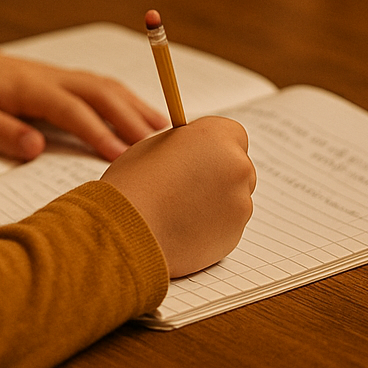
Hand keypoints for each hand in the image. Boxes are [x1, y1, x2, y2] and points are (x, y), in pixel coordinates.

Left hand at [0, 36, 168, 161]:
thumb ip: (0, 132)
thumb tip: (37, 148)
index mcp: (28, 86)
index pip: (74, 111)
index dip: (101, 134)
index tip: (124, 158)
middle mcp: (47, 76)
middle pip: (101, 93)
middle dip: (133, 118)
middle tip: (162, 147)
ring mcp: (52, 74)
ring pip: (103, 85)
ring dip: (135, 104)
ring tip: (164, 128)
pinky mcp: (51, 78)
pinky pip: (95, 85)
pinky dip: (122, 98)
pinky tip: (134, 113)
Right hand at [102, 117, 255, 276]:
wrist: (127, 231)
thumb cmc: (133, 185)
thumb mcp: (154, 147)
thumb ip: (184, 146)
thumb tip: (191, 153)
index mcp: (216, 136)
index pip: (232, 133)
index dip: (213, 145)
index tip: (199, 155)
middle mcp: (237, 166)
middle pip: (237, 166)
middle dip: (218, 174)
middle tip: (187, 185)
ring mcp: (240, 203)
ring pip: (234, 198)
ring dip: (215, 202)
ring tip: (178, 210)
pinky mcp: (235, 234)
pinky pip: (228, 225)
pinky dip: (211, 226)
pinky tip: (183, 228)